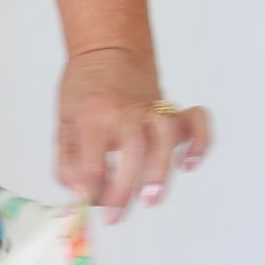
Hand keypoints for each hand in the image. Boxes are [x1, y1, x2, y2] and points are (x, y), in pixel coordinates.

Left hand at [56, 45, 211, 220]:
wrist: (107, 49)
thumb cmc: (83, 91)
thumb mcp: (63, 124)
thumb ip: (68, 163)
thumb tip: (82, 196)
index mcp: (93, 113)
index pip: (94, 156)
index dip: (91, 186)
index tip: (88, 202)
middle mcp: (126, 110)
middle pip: (133, 150)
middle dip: (125, 188)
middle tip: (115, 216)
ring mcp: (154, 107)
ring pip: (166, 137)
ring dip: (161, 170)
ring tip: (151, 200)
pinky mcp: (172, 109)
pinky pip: (197, 122)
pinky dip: (201, 142)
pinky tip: (190, 165)